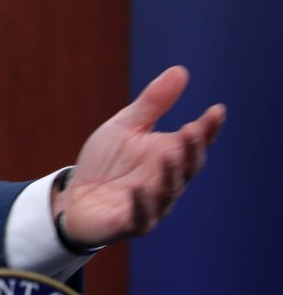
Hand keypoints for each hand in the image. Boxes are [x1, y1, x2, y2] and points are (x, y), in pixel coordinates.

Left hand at [54, 66, 224, 247]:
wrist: (77, 196)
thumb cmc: (107, 162)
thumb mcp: (126, 126)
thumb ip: (152, 103)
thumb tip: (180, 70)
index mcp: (168, 157)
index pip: (194, 143)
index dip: (207, 129)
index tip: (217, 111)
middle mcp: (166, 182)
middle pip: (186, 168)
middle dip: (190, 151)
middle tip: (191, 131)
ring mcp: (151, 205)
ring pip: (167, 193)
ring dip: (169, 176)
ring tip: (168, 156)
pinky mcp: (129, 223)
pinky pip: (141, 218)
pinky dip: (141, 206)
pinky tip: (138, 191)